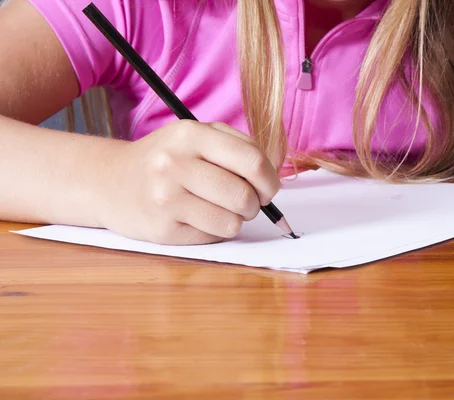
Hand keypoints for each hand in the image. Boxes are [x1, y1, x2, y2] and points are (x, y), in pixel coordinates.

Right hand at [94, 120, 280, 244]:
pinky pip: (212, 237)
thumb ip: (236, 147)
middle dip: (255, 205)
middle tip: (247, 203)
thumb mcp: (196, 136)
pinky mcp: (162, 229)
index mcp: (191, 134)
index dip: (270, 181)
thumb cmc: (165, 159)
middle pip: (244, 196)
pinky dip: (215, 231)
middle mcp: (175, 164)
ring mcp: (166, 198)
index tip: (268, 189)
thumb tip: (273, 175)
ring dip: (236, 220)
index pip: (252, 162)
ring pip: (232, 222)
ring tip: (220, 209)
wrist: (109, 181)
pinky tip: (198, 218)